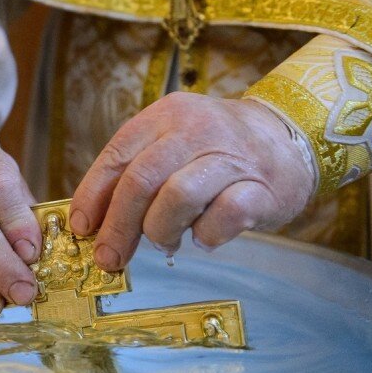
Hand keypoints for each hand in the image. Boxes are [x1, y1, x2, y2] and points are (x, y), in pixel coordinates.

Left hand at [70, 92, 313, 270]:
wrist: (289, 137)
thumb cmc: (216, 150)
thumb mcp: (172, 144)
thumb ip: (135, 173)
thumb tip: (93, 223)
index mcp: (165, 115)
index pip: (116, 156)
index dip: (93, 196)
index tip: (82, 228)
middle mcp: (196, 129)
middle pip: (141, 180)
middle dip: (118, 227)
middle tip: (109, 257)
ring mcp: (231, 156)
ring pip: (176, 198)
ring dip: (161, 230)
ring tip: (164, 242)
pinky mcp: (262, 187)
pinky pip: (221, 219)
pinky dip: (204, 237)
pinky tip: (203, 238)